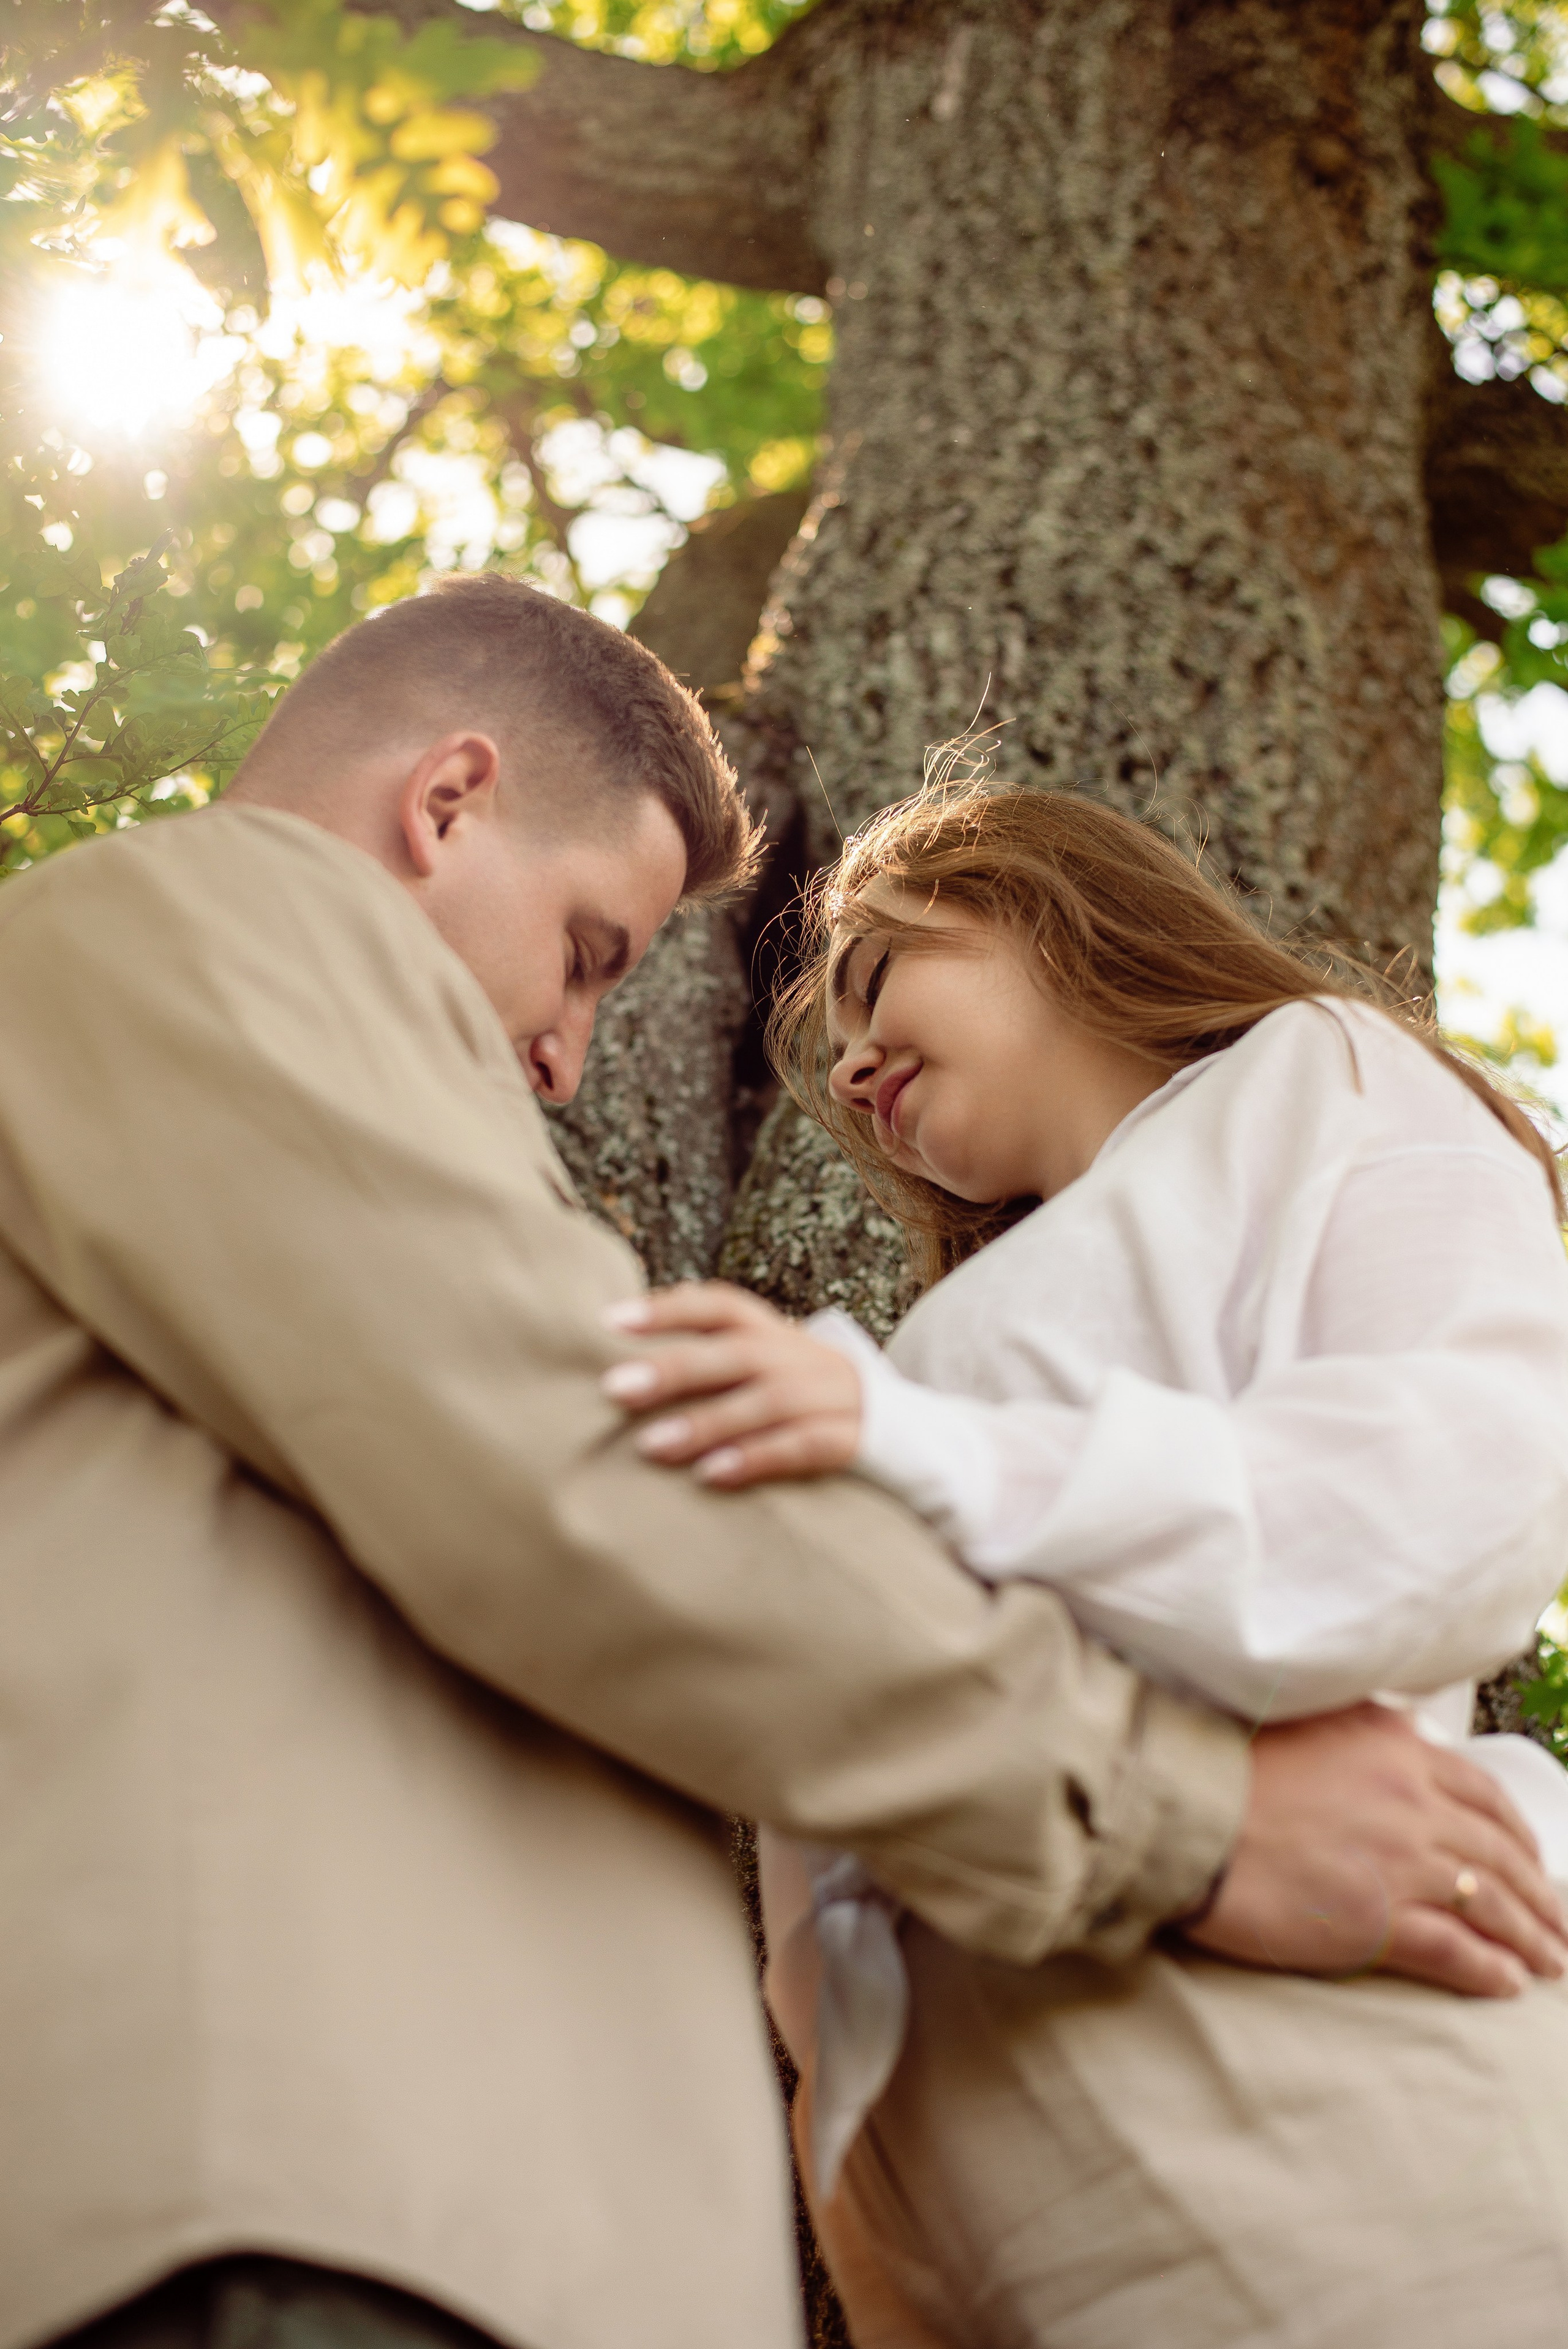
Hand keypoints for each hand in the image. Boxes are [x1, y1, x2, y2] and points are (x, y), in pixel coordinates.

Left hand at [599, 1281, 862, 1487]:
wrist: (913, 1440)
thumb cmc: (810, 1408)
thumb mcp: (770, 1372)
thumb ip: (714, 1360)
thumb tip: (623, 1353)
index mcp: (779, 1335)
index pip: (722, 1306)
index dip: (669, 1308)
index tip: (609, 1320)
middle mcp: (807, 1358)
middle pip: (739, 1352)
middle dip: (675, 1367)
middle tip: (614, 1388)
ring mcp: (836, 1398)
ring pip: (770, 1401)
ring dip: (707, 1422)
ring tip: (650, 1446)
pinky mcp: (856, 1442)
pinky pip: (806, 1446)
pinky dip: (758, 1458)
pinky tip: (712, 1475)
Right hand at [1185, 1701, 1567, 1996]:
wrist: (1188, 1811)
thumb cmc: (1231, 1765)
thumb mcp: (1311, 1719)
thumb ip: (1366, 1729)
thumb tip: (1401, 1735)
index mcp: (1398, 1749)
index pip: (1483, 1795)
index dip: (1518, 1833)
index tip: (1533, 1860)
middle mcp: (1413, 1801)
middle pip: (1501, 1853)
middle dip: (1541, 1894)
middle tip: (1561, 1922)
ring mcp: (1402, 1863)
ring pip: (1491, 1903)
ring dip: (1531, 1938)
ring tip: (1553, 1962)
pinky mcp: (1380, 1920)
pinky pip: (1455, 1950)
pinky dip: (1490, 1970)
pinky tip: (1510, 1984)